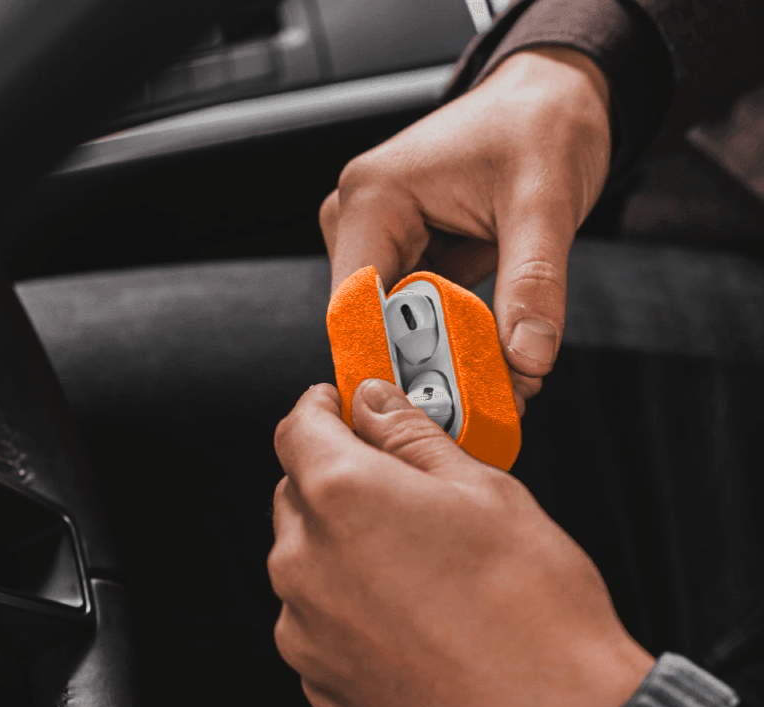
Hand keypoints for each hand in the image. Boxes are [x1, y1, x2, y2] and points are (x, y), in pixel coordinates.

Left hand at [270, 379, 654, 706]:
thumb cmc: (530, 607)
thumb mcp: (480, 487)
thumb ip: (410, 435)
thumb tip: (376, 404)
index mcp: (342, 497)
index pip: (297, 429)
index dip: (321, 408)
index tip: (340, 408)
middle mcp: (306, 562)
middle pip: (298, 491)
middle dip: (337, 475)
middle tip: (395, 483)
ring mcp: (306, 628)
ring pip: (304, 555)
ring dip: (340, 541)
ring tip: (412, 558)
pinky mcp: (320, 678)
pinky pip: (314, 616)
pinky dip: (344, 599)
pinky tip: (403, 607)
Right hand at [320, 46, 610, 416]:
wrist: (552, 96)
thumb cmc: (539, 123)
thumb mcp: (545, 202)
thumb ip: (533, 283)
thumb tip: (526, 357)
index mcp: (372, 197)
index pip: (355, 306)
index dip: (388, 364)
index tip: (434, 407)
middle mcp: (361, 219)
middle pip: (374, 324)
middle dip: (428, 369)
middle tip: (490, 401)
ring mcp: (380, 238)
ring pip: (397, 326)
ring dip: (445, 358)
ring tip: (502, 381)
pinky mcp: (406, 251)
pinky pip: (418, 314)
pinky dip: (453, 339)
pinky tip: (493, 354)